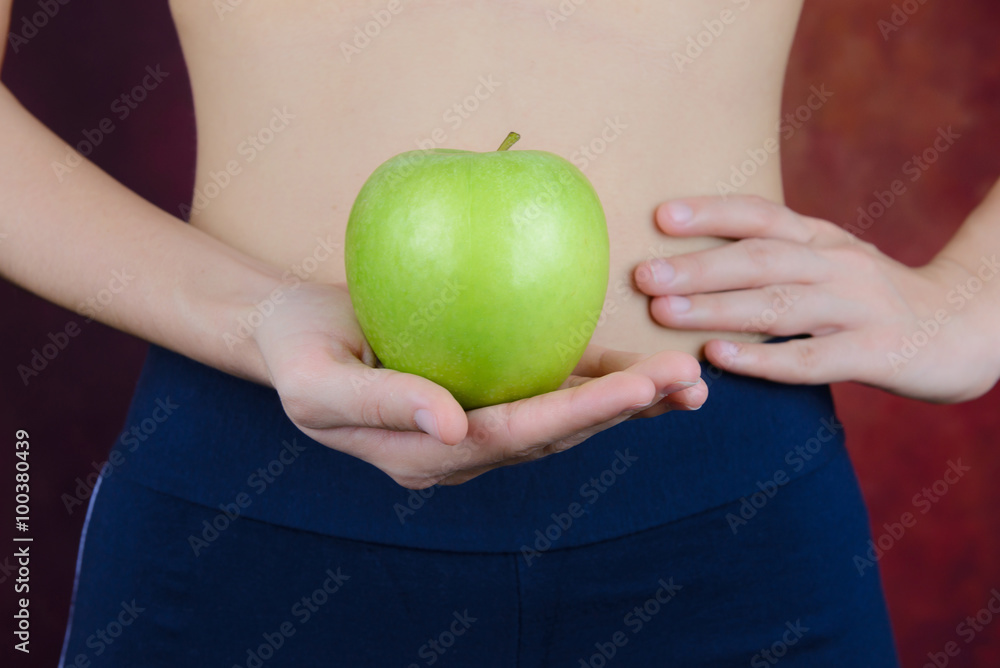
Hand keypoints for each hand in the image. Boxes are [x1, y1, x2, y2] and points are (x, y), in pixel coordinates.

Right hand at [252, 281, 706, 488]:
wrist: (291, 335)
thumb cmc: (296, 353)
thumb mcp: (317, 383)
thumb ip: (381, 405)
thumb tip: (451, 425)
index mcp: (426, 456)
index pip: (513, 437)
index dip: (577, 416)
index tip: (638, 389)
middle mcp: (463, 446)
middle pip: (554, 433)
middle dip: (623, 409)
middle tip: (687, 379)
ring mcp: (478, 419)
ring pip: (563, 416)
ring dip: (626, 400)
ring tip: (688, 380)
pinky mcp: (486, 384)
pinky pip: (547, 383)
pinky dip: (595, 376)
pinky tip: (641, 365)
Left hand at [633, 195, 998, 402]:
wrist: (967, 327)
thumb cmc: (874, 299)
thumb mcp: (832, 263)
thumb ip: (779, 257)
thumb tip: (694, 260)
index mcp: (823, 239)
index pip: (762, 215)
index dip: (712, 213)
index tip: (661, 216)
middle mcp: (839, 264)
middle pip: (762, 259)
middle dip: (698, 266)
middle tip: (642, 274)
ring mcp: (860, 308)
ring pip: (780, 305)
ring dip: (719, 308)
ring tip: (664, 312)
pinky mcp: (877, 353)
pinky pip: (812, 358)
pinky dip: (763, 358)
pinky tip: (720, 358)